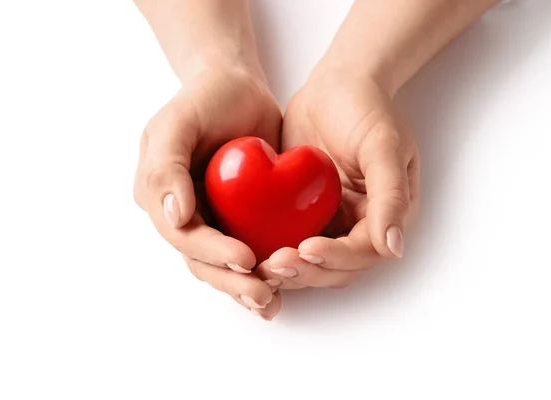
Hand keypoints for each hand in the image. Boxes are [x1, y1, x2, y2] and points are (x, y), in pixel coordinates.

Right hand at [134, 66, 282, 318]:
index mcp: (160, 195)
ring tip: (271, 302)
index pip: (182, 234)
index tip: (245, 259)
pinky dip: (260, 272)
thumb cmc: (206, 98)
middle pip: (201, 260)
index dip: (212, 252)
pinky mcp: (238, 219)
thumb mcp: (178, 121)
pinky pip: (247, 249)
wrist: (237, 89)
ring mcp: (210, 219)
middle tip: (263, 295)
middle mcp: (182, 214)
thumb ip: (166, 166)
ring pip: (222, 265)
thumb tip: (174, 216)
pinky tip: (280, 289)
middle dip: (231, 282)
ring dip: (244, 287)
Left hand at [256, 70, 419, 289]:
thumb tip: (394, 248)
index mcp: (386, 215)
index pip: (364, 252)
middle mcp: (359, 225)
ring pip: (309, 261)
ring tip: (260, 266)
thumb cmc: (366, 108)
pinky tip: (248, 250)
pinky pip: (287, 238)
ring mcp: (329, 220)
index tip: (306, 249)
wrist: (334, 85)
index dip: (336, 258)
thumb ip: (391, 196)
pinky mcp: (301, 212)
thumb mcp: (384, 146)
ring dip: (287, 269)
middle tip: (274, 265)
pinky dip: (271, 249)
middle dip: (307, 271)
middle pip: (335, 267)